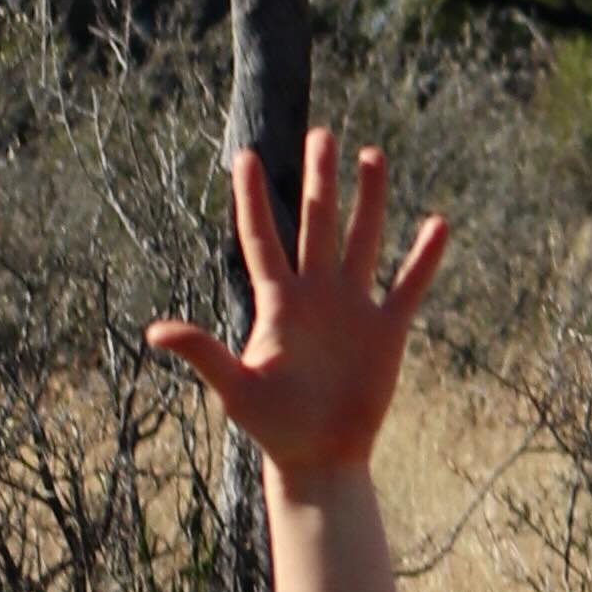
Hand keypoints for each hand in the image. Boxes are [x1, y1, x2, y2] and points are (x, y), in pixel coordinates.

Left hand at [149, 134, 446, 497]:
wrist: (320, 457)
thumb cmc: (272, 426)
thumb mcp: (235, 387)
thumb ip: (203, 353)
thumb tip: (154, 333)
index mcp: (277, 302)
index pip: (261, 237)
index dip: (252, 198)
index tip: (245, 156)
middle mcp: (315, 294)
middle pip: (317, 223)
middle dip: (319, 180)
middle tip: (321, 134)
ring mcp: (352, 307)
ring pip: (362, 240)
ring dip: (369, 200)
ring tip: (373, 155)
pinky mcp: (385, 330)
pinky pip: (407, 285)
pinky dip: (423, 258)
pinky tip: (438, 224)